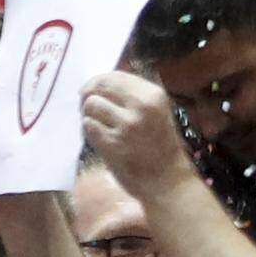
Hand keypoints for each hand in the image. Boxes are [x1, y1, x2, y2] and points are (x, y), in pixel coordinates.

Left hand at [77, 67, 188, 187]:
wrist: (168, 181)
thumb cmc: (160, 146)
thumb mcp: (156, 112)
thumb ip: (131, 95)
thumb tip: (97, 83)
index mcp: (153, 95)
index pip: (114, 76)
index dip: (97, 81)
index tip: (91, 89)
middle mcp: (141, 107)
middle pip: (98, 87)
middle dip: (88, 95)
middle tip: (87, 105)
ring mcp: (126, 126)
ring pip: (91, 106)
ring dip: (89, 115)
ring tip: (99, 125)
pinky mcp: (113, 144)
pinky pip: (88, 126)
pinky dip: (90, 131)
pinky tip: (100, 138)